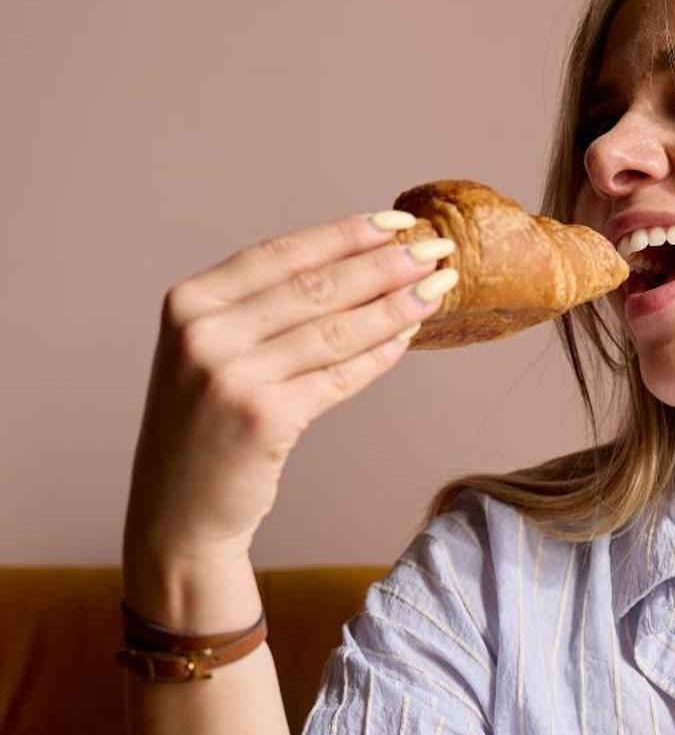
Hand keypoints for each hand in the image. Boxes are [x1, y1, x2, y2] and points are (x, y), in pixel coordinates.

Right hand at [123, 208, 454, 564]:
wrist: (175, 511)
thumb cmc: (202, 430)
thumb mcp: (208, 354)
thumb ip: (257, 312)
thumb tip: (351, 269)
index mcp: (187, 302)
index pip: (282, 254)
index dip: (344, 234)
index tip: (396, 222)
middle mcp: (203, 333)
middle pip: (315, 286)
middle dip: (384, 264)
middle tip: (436, 248)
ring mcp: (231, 375)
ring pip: (334, 329)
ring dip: (394, 305)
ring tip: (437, 287)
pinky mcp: (264, 418)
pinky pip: (338, 377)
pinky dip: (379, 355)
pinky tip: (409, 336)